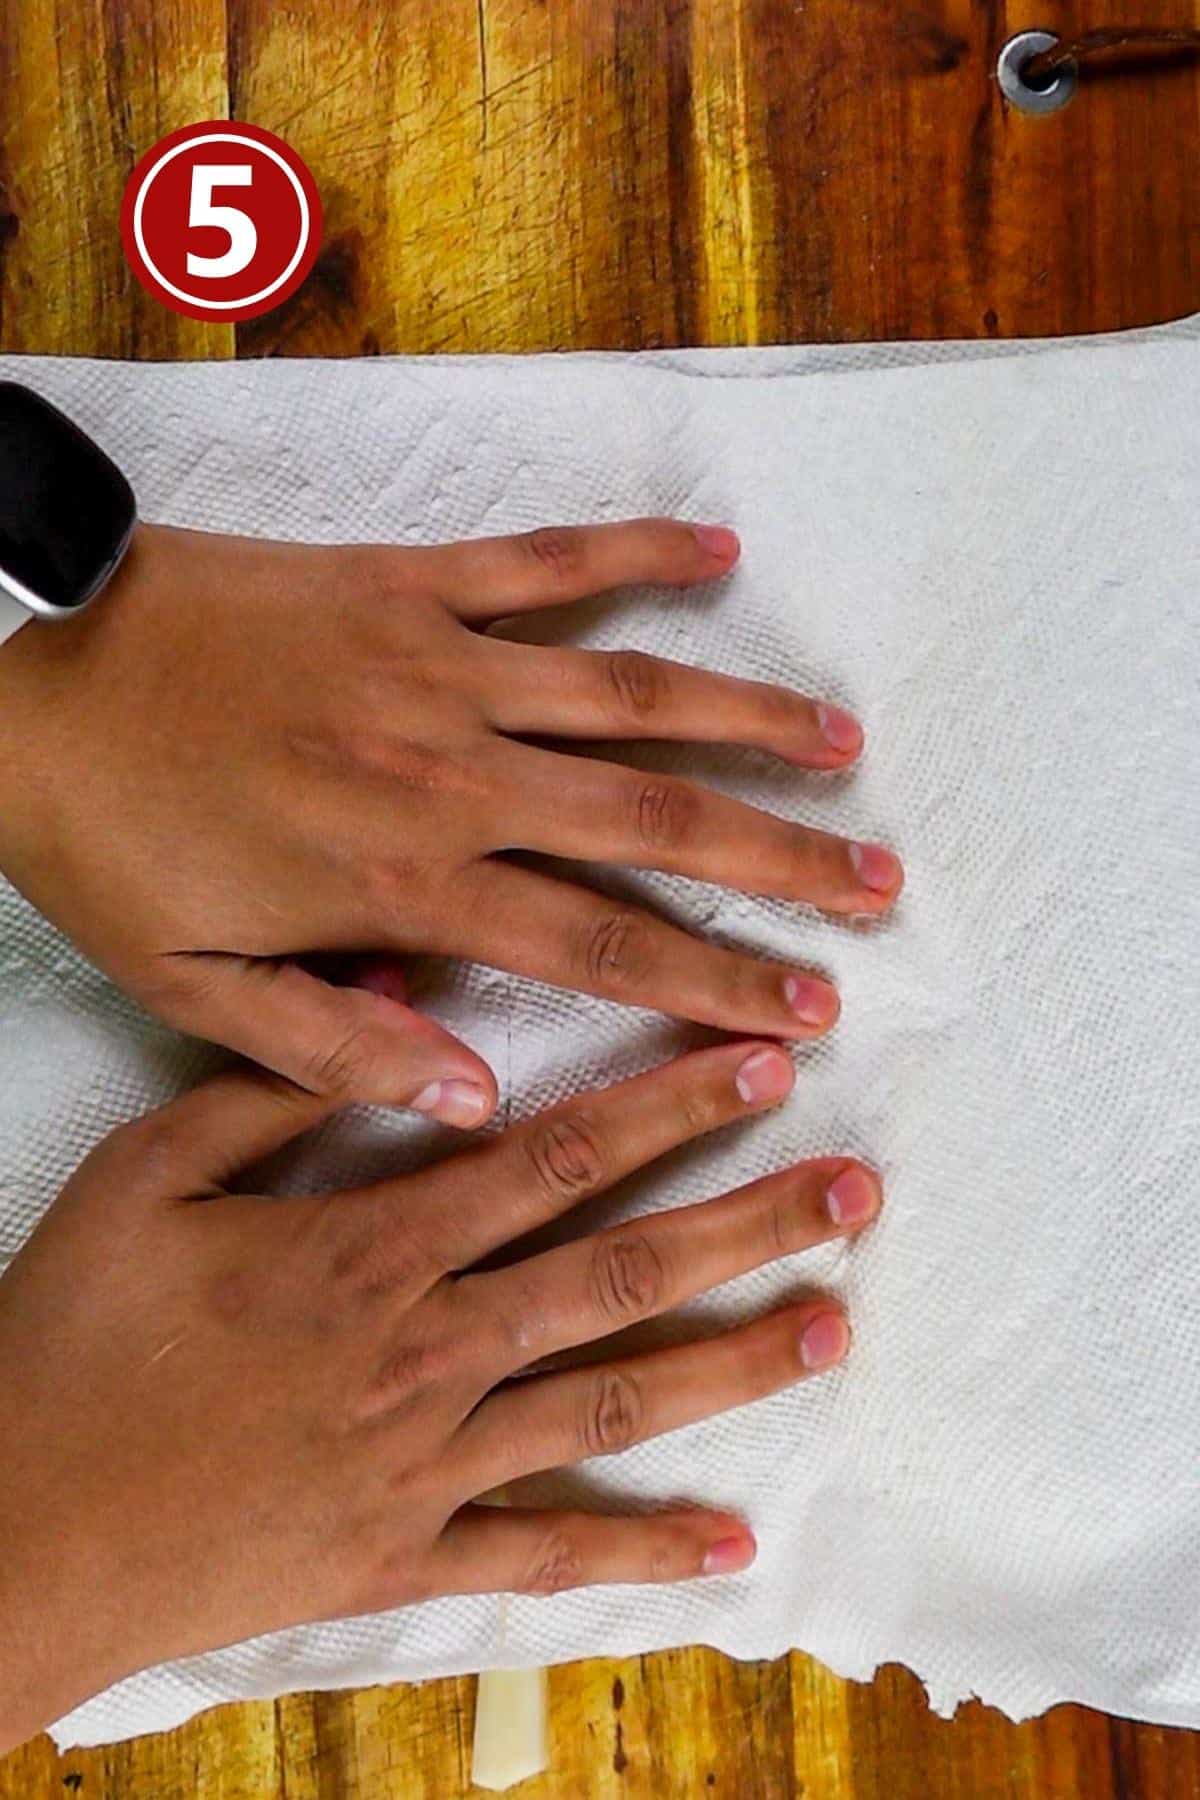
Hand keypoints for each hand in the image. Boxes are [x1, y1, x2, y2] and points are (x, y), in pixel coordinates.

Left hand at [0, 519, 901, 1123]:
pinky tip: (717, 550)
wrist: (24, 677)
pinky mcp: (407, 581)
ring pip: (630, 692)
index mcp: (402, 880)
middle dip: (780, 862)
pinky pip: (541, 561)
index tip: (805, 1011)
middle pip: (654, 818)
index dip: (716, 981)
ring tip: (844, 746)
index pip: (600, 943)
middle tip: (879, 889)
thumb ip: (339, 1048)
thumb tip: (476, 1102)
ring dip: (747, 719)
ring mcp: (437, 662)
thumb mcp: (196, 988)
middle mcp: (449, 769)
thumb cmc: (109, 841)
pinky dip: (632, 551)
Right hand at [0, 1040, 879, 1748]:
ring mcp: (429, 1463)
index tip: (756, 1063)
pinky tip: (732, 1546)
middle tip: (855, 1185)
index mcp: (371, 1249)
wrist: (18, 1528)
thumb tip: (391, 1004)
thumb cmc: (72, 1341)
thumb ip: (272, 1086)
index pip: (555, 1160)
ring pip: (614, 1400)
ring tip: (834, 1320)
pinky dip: (640, 1551)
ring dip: (734, 1360)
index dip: (668, 1106)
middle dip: (747, 1219)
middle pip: (620, 1271)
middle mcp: (428, 1351)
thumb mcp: (141, 1177)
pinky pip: (545, 1557)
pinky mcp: (406, 1555)